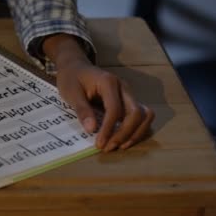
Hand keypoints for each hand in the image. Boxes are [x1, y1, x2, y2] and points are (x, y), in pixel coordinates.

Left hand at [43, 34, 154, 151]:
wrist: (75, 67)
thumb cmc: (71, 78)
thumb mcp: (71, 93)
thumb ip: (82, 110)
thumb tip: (92, 130)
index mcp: (109, 82)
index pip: (115, 109)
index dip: (109, 129)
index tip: (99, 144)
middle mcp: (124, 87)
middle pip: (136, 113)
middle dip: (124, 133)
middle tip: (108, 148)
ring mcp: (129, 94)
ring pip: (145, 115)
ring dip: (135, 133)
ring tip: (119, 146)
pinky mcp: (129, 101)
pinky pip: (141, 117)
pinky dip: (136, 130)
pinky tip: (123, 140)